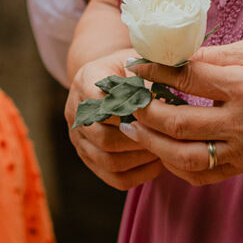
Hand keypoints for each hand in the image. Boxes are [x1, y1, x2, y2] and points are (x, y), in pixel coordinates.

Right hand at [65, 48, 165, 189]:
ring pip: (108, 161)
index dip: (130, 112)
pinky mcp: (89, 158)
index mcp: (85, 82)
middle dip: (138, 140)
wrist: (109, 80)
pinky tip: (157, 164)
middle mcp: (75, 112)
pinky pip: (114, 178)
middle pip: (104, 138)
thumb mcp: (137, 64)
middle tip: (166, 137)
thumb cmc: (130, 71)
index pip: (102, 104)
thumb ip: (148, 77)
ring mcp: (79, 139)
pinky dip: (138, 175)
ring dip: (139, 159)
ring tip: (164, 149)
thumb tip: (166, 101)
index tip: (158, 112)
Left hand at [122, 41, 242, 184]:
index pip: (187, 79)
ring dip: (154, 145)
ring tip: (134, 130)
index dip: (155, 71)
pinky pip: (204, 174)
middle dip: (145, 113)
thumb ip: (212, 56)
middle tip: (126, 101)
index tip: (133, 65)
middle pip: (179, 124)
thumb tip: (172, 57)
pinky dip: (177, 165)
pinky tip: (162, 150)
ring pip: (187, 158)